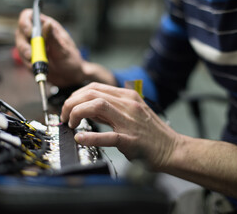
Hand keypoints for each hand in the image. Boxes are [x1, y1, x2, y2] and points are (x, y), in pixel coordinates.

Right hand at [15, 9, 85, 86]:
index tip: (29, 33)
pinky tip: (40, 69)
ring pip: (20, 47)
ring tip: (39, 65)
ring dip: (27, 57)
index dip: (25, 22)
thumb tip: (47, 23)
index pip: (28, 16)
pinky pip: (23, 60)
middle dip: (24, 45)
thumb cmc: (71, 60)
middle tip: (31, 56)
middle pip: (20, 33)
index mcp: (46, 26)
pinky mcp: (30, 58)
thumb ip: (54, 38)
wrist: (71, 77)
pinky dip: (30, 65)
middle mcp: (37, 34)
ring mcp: (32, 46)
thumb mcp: (64, 49)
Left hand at [60, 82, 178, 169]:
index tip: (69, 105)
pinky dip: (91, 136)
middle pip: (92, 93)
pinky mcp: (131, 139)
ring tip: (70, 123)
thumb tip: (87, 109)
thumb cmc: (152, 134)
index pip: (95, 87)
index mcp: (128, 97)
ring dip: (77, 112)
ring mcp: (130, 121)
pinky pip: (108, 136)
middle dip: (71, 102)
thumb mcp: (133, 113)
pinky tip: (80, 138)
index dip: (76, 95)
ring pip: (97, 105)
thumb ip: (112, 109)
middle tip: (64, 115)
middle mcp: (128, 105)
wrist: (172, 149)